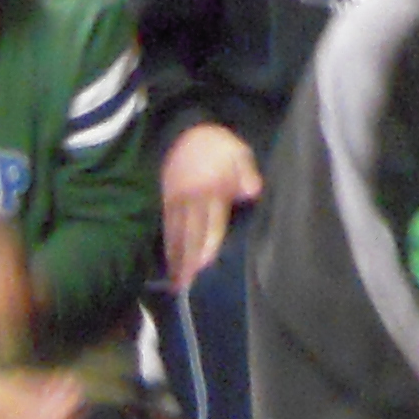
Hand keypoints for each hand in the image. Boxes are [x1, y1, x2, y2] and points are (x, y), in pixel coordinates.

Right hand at [159, 124, 264, 292]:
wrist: (184, 129)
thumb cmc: (218, 146)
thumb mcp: (239, 152)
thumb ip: (246, 173)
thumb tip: (253, 193)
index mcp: (212, 189)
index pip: (211, 222)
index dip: (208, 245)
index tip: (204, 267)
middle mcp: (192, 199)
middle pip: (190, 235)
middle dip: (188, 262)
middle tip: (186, 288)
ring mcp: (176, 201)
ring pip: (176, 235)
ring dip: (175, 260)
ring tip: (175, 284)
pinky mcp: (166, 201)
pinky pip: (166, 227)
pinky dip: (167, 246)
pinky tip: (167, 263)